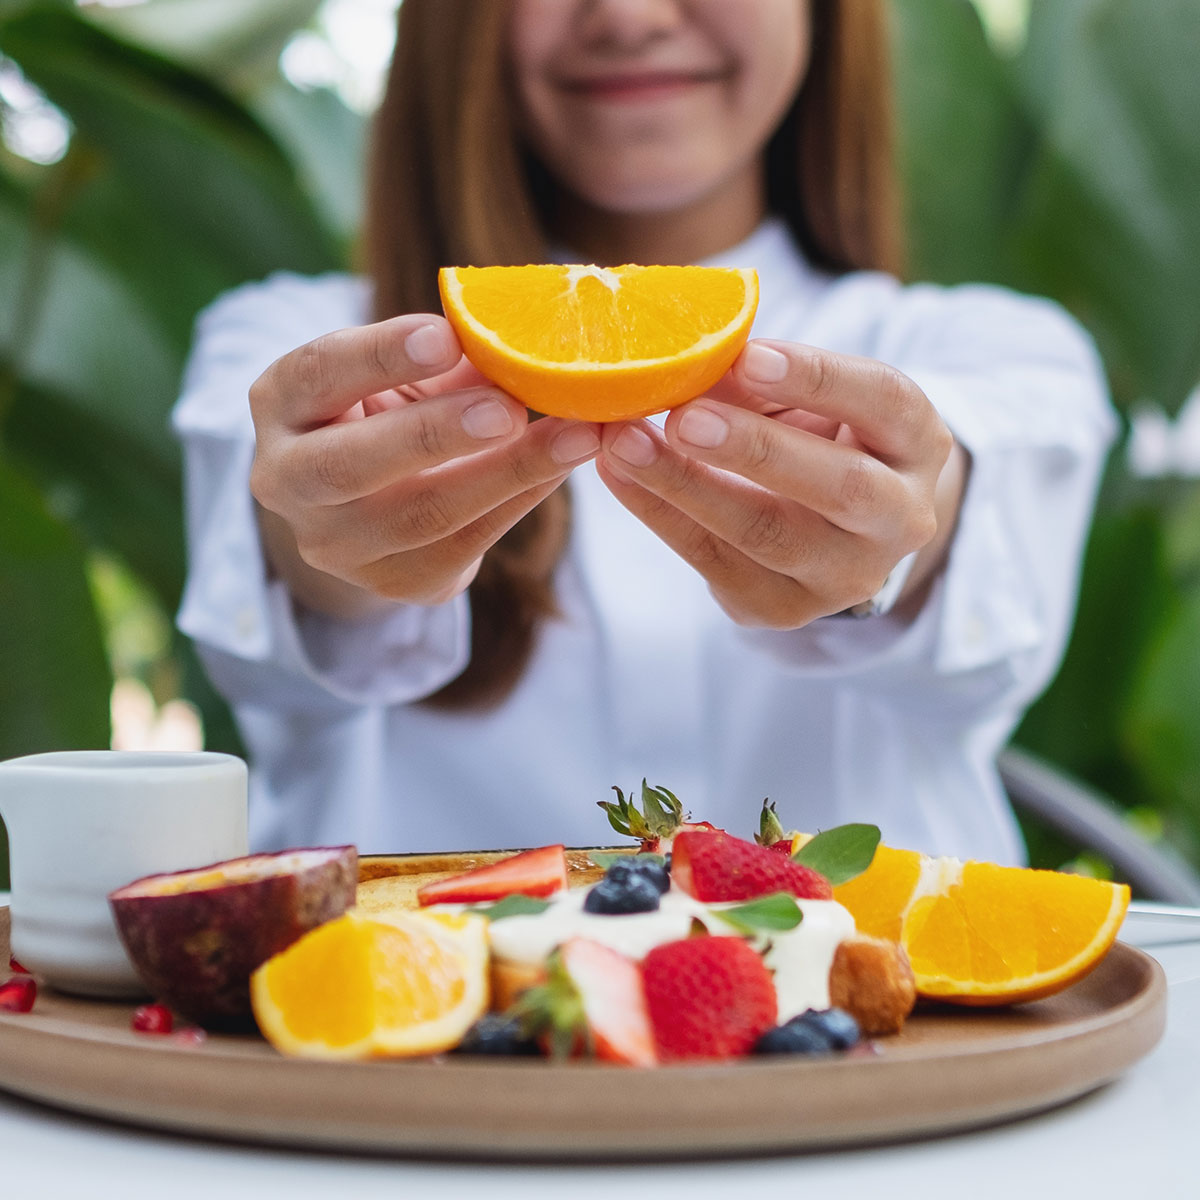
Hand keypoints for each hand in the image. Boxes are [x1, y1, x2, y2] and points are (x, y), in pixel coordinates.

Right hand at [248, 314, 600, 616]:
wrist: (365, 505)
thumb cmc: (386, 409)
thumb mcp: (396, 372)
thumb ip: (440, 357)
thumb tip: (521, 339)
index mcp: (280, 406)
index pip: (317, 374)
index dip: (379, 355)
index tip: (446, 336)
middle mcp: (288, 482)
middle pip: (354, 463)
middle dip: (437, 433)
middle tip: (510, 408)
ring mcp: (337, 544)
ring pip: (422, 515)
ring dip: (507, 474)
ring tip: (573, 437)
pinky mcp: (395, 583)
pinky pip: (465, 546)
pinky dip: (521, 502)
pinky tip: (563, 469)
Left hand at [595, 339, 963, 627]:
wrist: (836, 532)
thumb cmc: (819, 438)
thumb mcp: (812, 400)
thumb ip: (763, 379)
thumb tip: (682, 358)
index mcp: (917, 444)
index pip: (883, 403)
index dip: (818, 378)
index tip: (748, 354)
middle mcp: (899, 519)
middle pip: (840, 486)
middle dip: (757, 449)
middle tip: (684, 416)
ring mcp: (844, 576)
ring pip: (767, 534)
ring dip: (687, 485)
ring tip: (625, 442)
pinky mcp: (781, 607)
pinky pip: (713, 561)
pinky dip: (657, 513)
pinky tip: (617, 474)